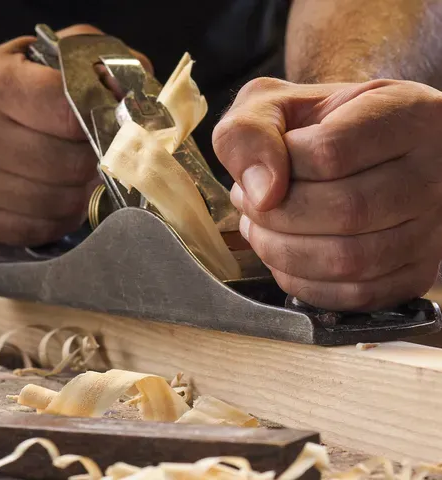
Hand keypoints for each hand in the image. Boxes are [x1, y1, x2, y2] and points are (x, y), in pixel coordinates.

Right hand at [0, 25, 150, 245]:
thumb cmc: (18, 87)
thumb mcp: (53, 56)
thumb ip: (103, 67)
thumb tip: (139, 103)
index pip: (72, 113)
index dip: (105, 122)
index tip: (115, 123)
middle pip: (70, 165)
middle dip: (95, 161)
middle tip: (97, 151)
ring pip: (61, 203)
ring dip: (81, 192)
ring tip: (75, 172)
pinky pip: (42, 228)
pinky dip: (60, 216)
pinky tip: (52, 192)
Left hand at [212, 77, 441, 310]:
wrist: (352, 153)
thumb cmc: (312, 127)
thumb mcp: (272, 105)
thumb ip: (249, 132)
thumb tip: (260, 192)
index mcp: (408, 115)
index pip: (332, 153)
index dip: (280, 168)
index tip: (261, 170)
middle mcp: (433, 173)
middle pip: (346, 211)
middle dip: (276, 215)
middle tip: (251, 204)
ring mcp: (432, 228)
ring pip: (352, 259)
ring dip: (284, 251)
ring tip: (261, 227)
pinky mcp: (416, 272)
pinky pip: (357, 296)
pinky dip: (304, 283)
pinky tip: (285, 256)